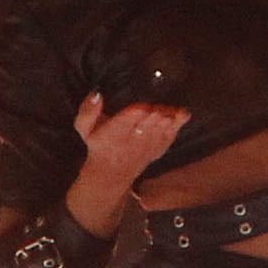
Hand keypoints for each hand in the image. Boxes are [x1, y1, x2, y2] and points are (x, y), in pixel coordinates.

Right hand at [67, 93, 191, 231]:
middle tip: (160, 107)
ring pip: (163, 128)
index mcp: (115, 131)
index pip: (128, 121)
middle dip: (158, 113)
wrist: (111, 173)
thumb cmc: (99, 144)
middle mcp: (134, 138)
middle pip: (150, 122)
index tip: (144, 106)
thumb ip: (88, 111)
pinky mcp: (159, 148)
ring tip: (174, 110)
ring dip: (170, 118)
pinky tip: (182, 114)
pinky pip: (171, 135)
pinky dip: (178, 125)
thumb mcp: (84, 128)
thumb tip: (96, 94)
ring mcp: (149, 144)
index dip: (139, 112)